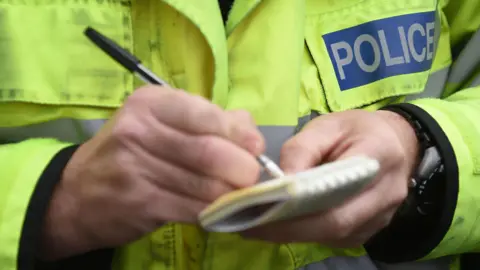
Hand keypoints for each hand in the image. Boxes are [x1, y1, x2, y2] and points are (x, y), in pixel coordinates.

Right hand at [40, 86, 263, 259]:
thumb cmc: (128, 152)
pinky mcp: (140, 204)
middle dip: (242, 167)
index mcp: (150, 104)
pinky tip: (218, 210)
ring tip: (238, 194)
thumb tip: (249, 129)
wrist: (77, 194)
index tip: (256, 147)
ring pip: (205, 185)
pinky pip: (193, 209)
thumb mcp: (159, 123)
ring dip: (232, 194)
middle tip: (251, 176)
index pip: (205, 114)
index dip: (238, 133)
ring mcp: (136, 169)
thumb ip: (206, 119)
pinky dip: (214, 212)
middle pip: (209, 152)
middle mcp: (139, 131)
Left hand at [242, 109, 418, 247]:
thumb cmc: (357, 129)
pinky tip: (283, 223)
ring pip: (333, 235)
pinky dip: (306, 233)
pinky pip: (336, 238)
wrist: (397, 143)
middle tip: (247, 224)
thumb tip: (279, 180)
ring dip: (293, 233)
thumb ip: (301, 149)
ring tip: (257, 223)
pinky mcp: (371, 229)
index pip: (337, 191)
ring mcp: (381, 218)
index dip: (297, 208)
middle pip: (334, 223)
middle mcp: (385, 193)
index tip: (259, 209)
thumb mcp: (327, 125)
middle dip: (287, 228)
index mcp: (377, 157)